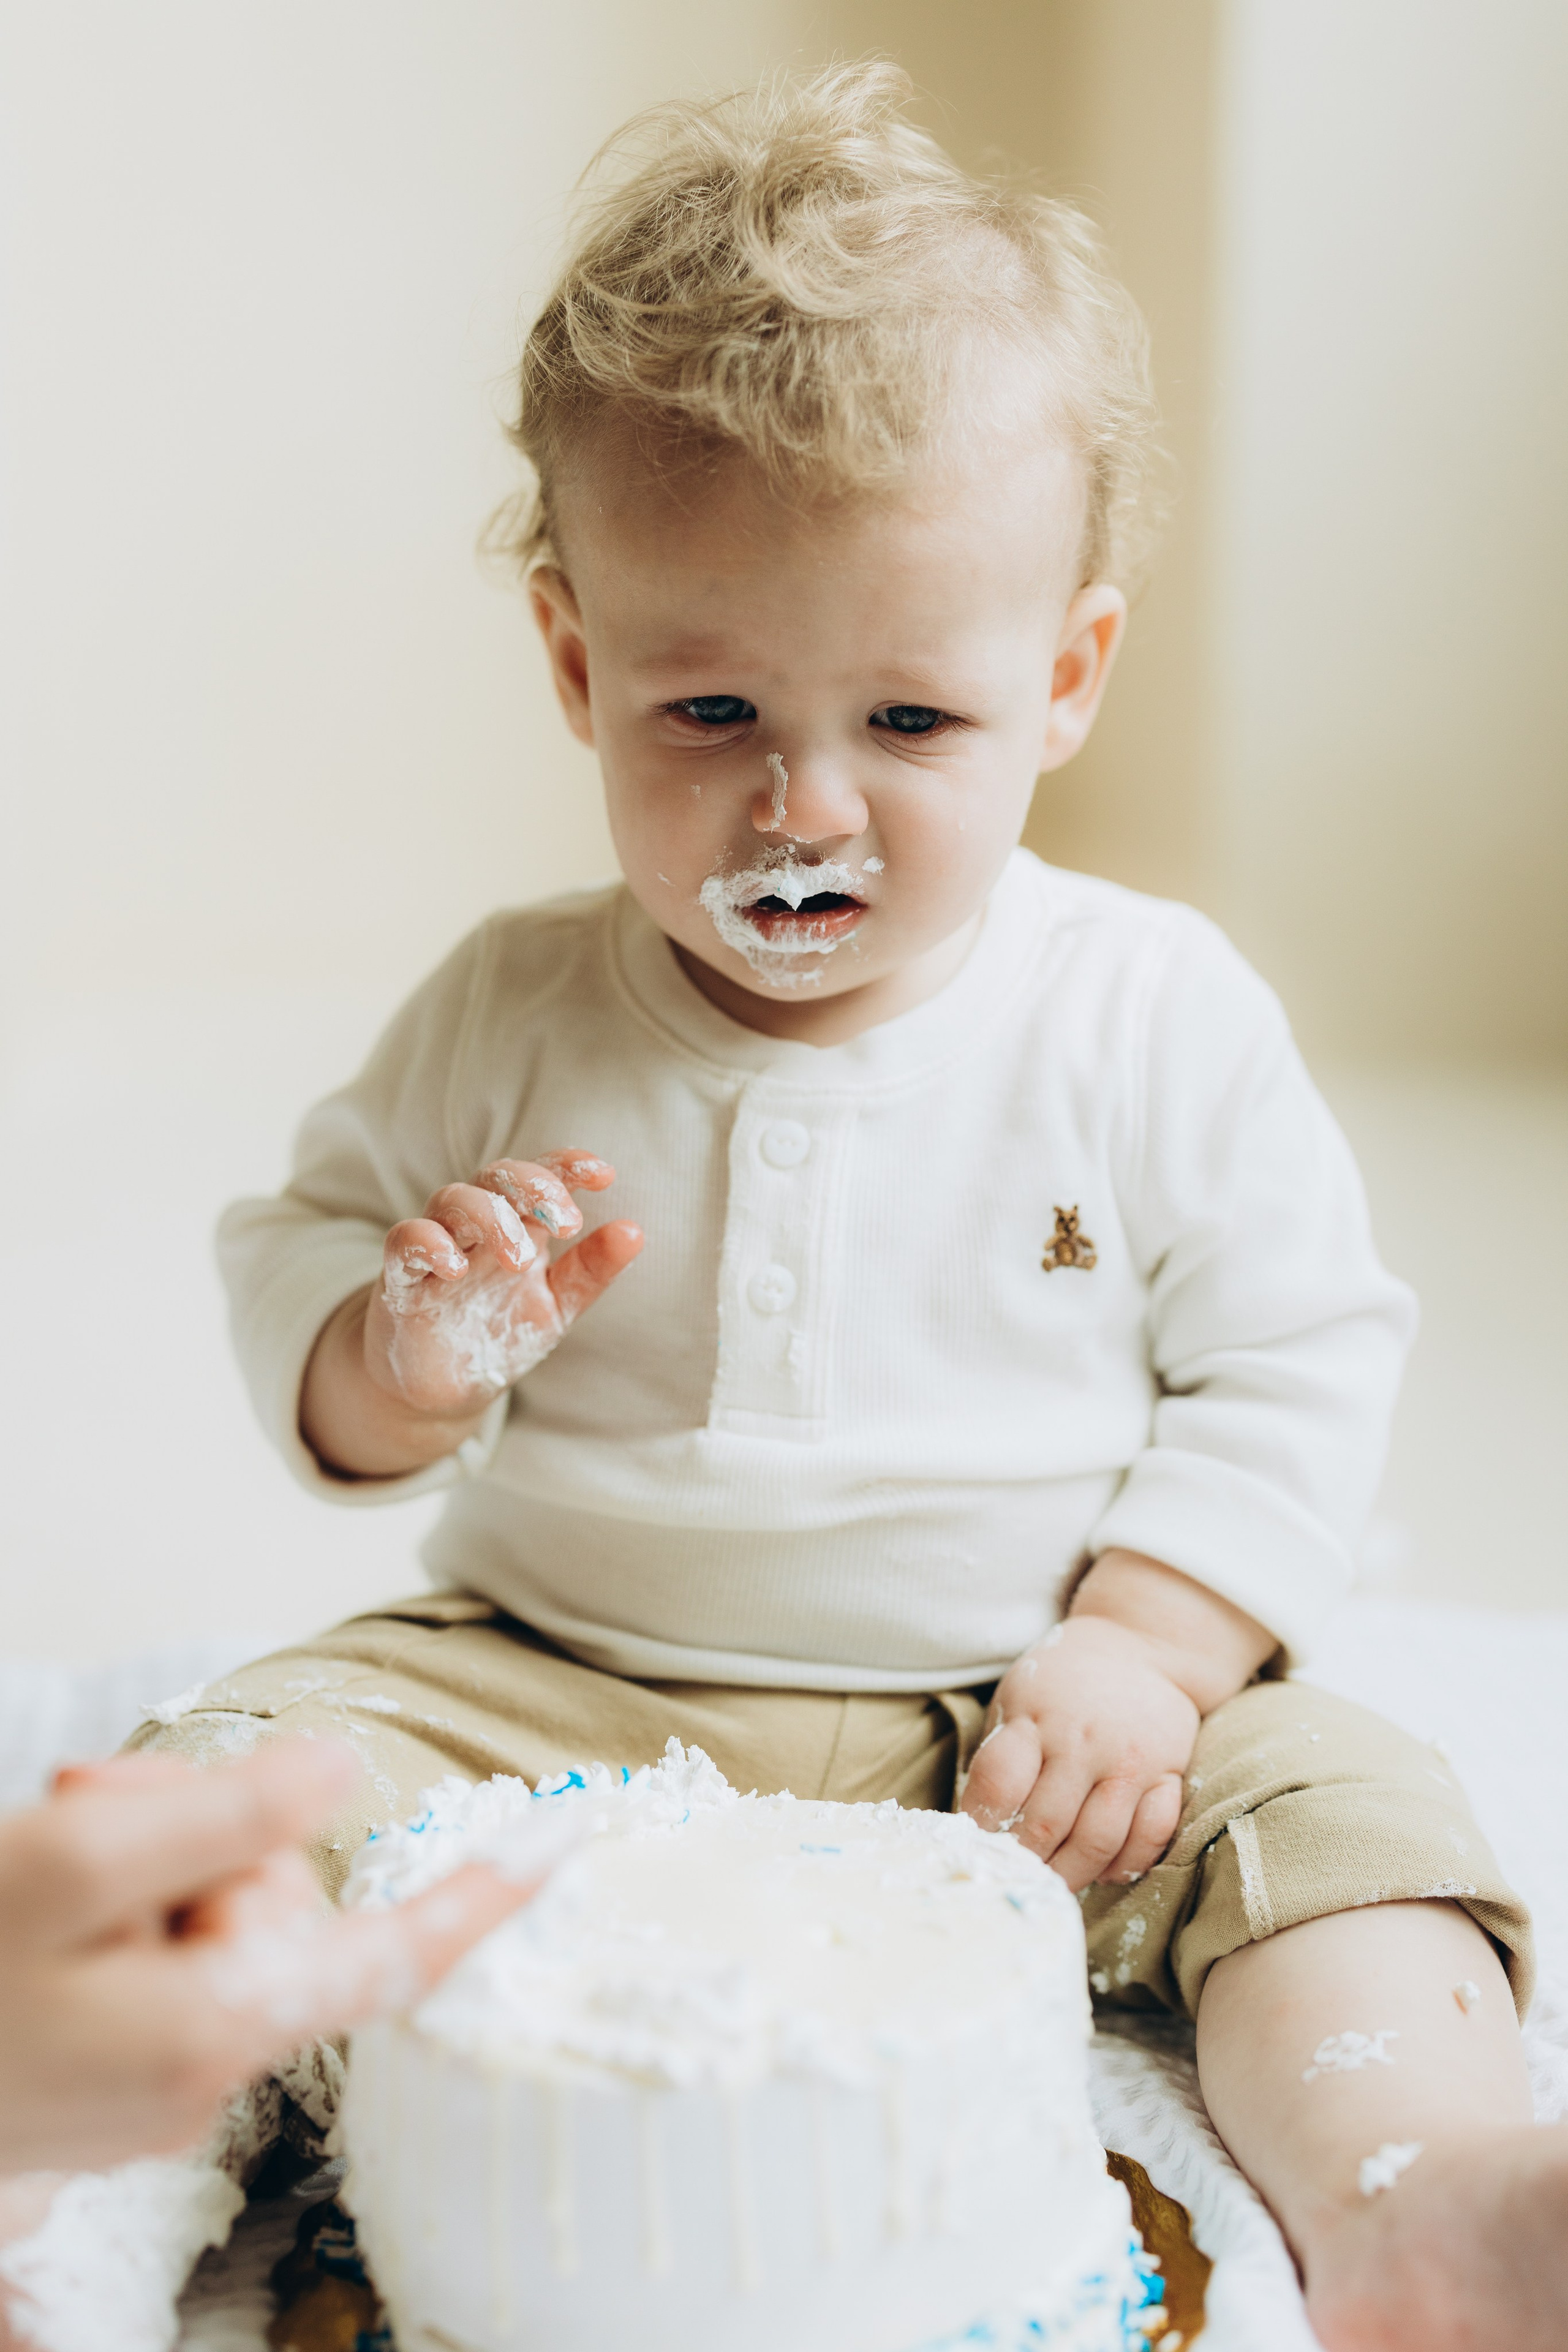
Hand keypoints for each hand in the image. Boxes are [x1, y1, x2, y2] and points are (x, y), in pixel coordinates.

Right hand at [0, 1741, 547, 2176]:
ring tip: (57, 1856)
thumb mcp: (75, 1851)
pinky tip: (52, 1899)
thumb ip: (219, 1816)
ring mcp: (161, 2081)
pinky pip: (172, 1954)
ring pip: (223, 1917)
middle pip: (285, 1904)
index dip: (481, 1897)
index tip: (566, 1846)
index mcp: (215, 2024)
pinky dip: (125, 1904)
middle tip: (97, 1810)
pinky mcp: (122, 2072)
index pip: (388, 1955)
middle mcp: (205, 2069)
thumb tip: (336, 1776)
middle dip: (214, 1839)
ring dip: (156, 1860)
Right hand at [365, 1150, 642, 1416]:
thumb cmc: (500, 1334)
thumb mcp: (555, 1306)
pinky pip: (404, 1242)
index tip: (604, 1174)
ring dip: (490, 1217)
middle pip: (496, 1176)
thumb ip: (590, 1271)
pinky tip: (455, 1266)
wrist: (444, 1392)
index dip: (567, 1165)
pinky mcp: (399, 1280)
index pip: (539, 1177)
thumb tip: (636, 1232)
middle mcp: (475, 1228)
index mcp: (517, 1226)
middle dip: (534, 1186)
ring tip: (520, 1258)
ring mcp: (436, 1250)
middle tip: (567, 1222)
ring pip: (452, 1199)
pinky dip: (428, 1244)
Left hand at [960, 1551, 1275, 1893]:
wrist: (1139, 1645)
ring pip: (1099, 1840)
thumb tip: (976, 1822)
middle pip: (1046, 1825)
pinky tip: (1107, 1871)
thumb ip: (1000, 1754)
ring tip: (1053, 1886)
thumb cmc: (1062, 1682)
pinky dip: (1129, 1864)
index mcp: (1034, 1719)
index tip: (975, 1843)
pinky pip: (1152, 1835)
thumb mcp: (1017, 1699)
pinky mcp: (1168, 1774)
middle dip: (1024, 1862)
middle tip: (1014, 1878)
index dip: (980, 1824)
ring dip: (1072, 1875)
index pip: (999, 1784)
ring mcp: (1129, 1761)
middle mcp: (1083, 1742)